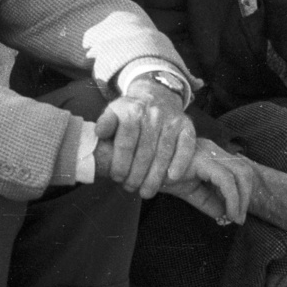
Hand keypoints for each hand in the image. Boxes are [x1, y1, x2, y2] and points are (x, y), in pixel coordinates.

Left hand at [92, 77, 195, 198]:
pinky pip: (186, 146)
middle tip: (131, 188)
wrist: (157, 95)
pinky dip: (180, 162)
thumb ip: (106, 122)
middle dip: (137, 174)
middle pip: (145, 151)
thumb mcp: (114, 111)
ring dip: (155, 176)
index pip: (125, 142)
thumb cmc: (132, 110)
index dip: (120, 163)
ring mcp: (172, 121)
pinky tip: (172, 178)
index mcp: (133, 111)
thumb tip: (99, 132)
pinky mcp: (186, 127)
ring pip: (164, 153)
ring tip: (146, 191)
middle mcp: (154, 114)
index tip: (117, 177)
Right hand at [160, 138, 255, 224]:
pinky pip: (226, 180)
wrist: (134, 167)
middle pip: (243, 169)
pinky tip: (227, 213)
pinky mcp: (200, 159)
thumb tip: (224, 215)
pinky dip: (232, 198)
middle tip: (238, 218)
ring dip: (242, 199)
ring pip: (240, 173)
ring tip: (234, 217)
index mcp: (209, 153)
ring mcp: (207, 151)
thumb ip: (206, 200)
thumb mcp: (187, 190)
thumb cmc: (156, 174)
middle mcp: (211, 149)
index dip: (242, 194)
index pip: (237, 170)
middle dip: (247, 196)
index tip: (235, 216)